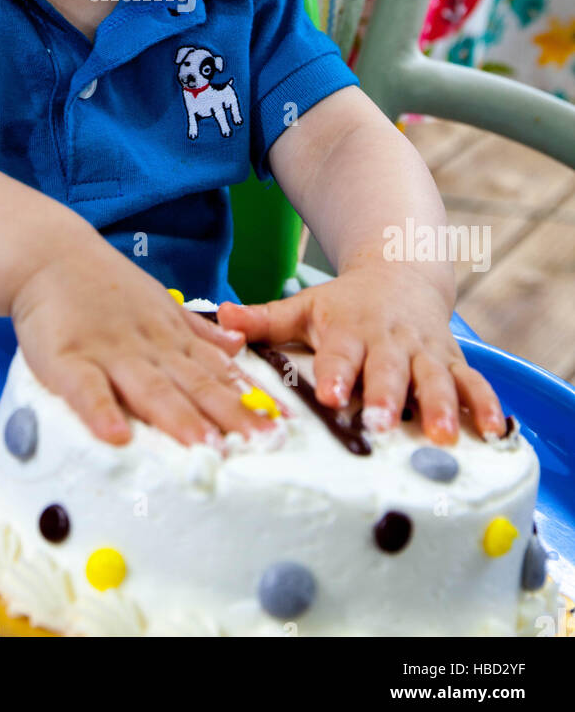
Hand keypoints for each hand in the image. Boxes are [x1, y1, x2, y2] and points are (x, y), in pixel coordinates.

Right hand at [10, 231, 287, 447]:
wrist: (50, 255)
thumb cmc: (103, 286)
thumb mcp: (159, 303)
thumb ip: (197, 332)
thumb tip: (239, 348)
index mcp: (171, 337)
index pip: (219, 372)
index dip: (251, 399)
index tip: (285, 424)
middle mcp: (149, 347)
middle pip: (195, 385)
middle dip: (231, 416)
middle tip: (264, 442)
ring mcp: (109, 352)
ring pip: (150, 389)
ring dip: (180, 418)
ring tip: (207, 447)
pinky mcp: (68, 359)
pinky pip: (86, 390)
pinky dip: (101, 413)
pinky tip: (116, 438)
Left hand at [218, 261, 506, 443]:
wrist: (399, 274)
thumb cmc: (344, 305)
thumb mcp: (303, 306)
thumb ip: (263, 319)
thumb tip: (218, 319)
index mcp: (350, 330)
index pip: (340, 354)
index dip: (336, 373)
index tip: (330, 395)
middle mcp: (389, 341)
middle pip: (388, 370)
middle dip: (386, 396)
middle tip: (381, 423)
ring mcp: (424, 352)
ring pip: (434, 378)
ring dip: (439, 406)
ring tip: (439, 436)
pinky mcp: (452, 361)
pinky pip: (473, 383)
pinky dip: (486, 405)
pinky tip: (493, 432)